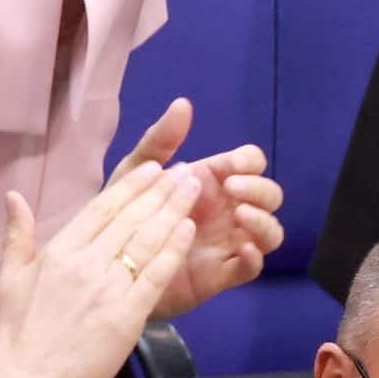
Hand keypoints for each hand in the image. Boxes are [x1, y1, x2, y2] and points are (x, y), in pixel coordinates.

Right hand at [0, 160, 199, 377]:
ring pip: (148, 239)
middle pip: (132, 218)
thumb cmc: (18, 332)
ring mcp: (109, 288)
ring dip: (174, 210)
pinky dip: (174, 249)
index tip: (154, 168)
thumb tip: (14, 195)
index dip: (132, 186)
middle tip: (186, 170)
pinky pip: (156, 274)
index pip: (102, 208)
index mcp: (60, 251)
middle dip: (162, 190)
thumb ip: (17, 235)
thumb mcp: (9, 278)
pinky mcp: (128, 314)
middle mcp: (87, 263)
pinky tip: (189, 229)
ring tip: (194, 188)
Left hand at [108, 99, 286, 315]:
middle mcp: (228, 210)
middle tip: (233, 189)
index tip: (232, 166)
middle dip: (259, 188)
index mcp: (213, 181)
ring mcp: (228, 243)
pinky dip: (256, 258)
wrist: (108, 262)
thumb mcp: (137, 171)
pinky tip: (243, 249)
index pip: (250, 163)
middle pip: (269, 195)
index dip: (249, 162)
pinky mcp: (221, 274)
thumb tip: (183, 103)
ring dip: (264, 221)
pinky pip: (252, 267)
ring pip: (270, 232)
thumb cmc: (124, 213)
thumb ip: (160, 139)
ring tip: (241, 216)